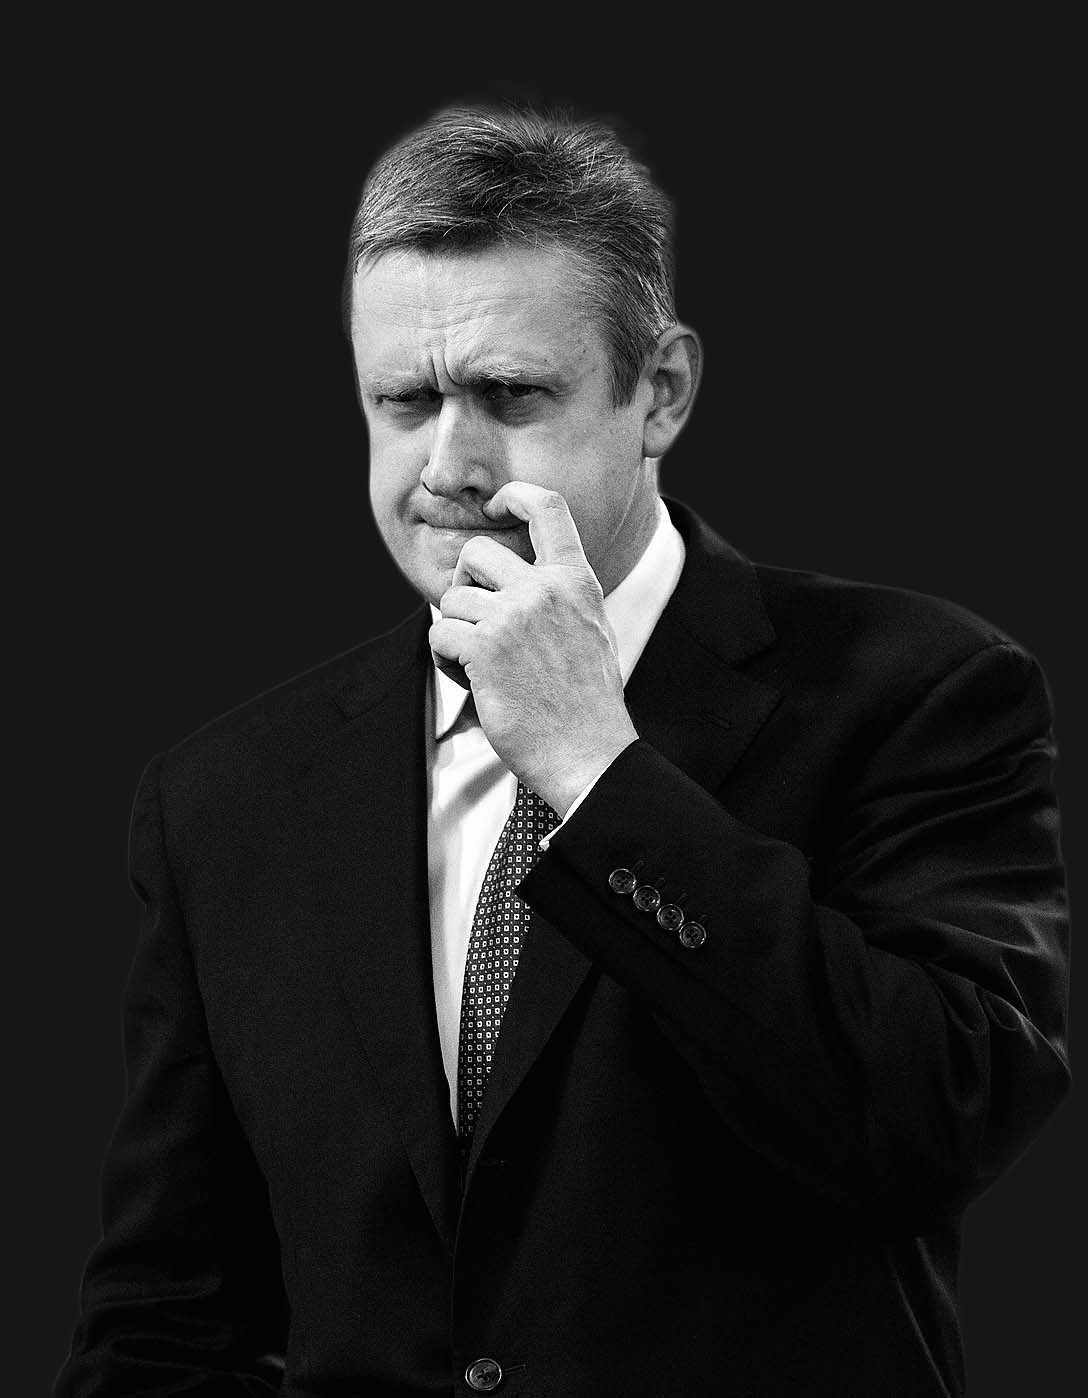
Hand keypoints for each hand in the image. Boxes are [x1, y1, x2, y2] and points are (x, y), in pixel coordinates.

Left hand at [429, 482, 638, 815]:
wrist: (589, 754)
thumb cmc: (587, 705)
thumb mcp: (591, 630)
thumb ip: (559, 596)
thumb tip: (514, 580)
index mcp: (576, 581)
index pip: (547, 507)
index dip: (514, 495)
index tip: (495, 504)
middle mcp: (545, 589)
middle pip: (476, 553)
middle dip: (465, 583)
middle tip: (474, 620)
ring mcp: (513, 616)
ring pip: (453, 600)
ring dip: (456, 633)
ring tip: (480, 667)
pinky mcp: (484, 648)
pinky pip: (440, 634)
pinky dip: (445, 660)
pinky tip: (472, 683)